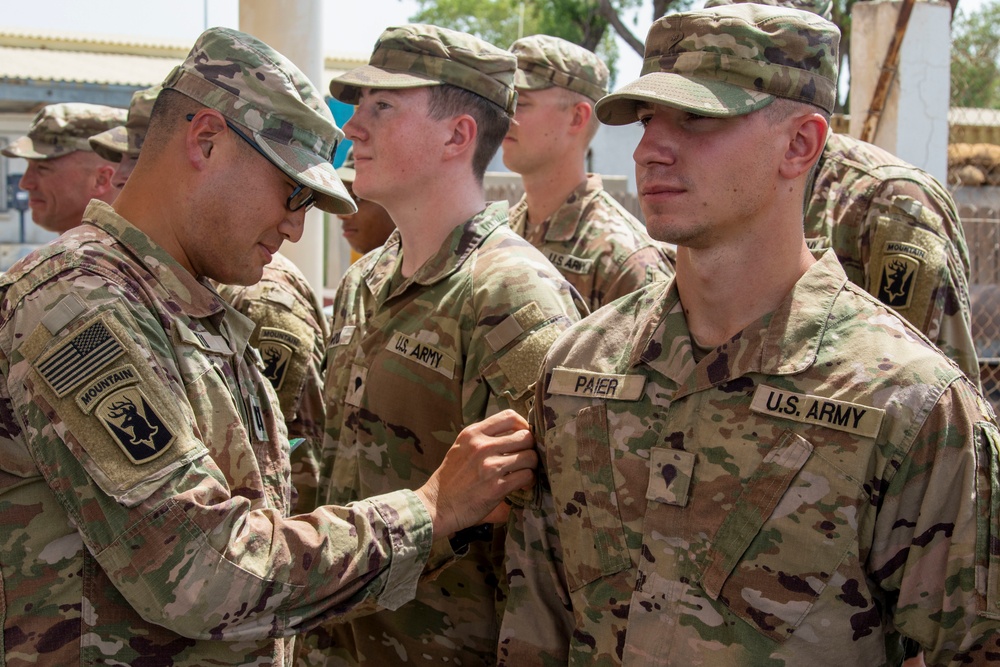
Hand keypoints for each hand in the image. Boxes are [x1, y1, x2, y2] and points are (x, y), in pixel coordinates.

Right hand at [414, 410, 535, 538]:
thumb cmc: (450, 479)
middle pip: (525, 436)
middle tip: (526, 458)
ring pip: (530, 457)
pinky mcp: (496, 487)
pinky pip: (526, 477)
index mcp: (473, 433)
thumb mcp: (461, 448)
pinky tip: (522, 485)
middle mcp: (482, 446)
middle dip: (530, 448)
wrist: (436, 506)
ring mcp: (489, 466)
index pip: (509, 417)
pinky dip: (528, 481)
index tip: (522, 437)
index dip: (523, 426)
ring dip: (531, 466)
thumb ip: (483, 439)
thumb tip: (514, 434)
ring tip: (525, 473)